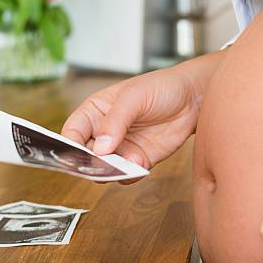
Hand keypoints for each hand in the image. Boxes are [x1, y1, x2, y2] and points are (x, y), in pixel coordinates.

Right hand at [61, 51, 224, 182]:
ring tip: (124, 164)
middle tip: (101, 164)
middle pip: (85, 156)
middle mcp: (104, 132)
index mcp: (95, 111)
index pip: (72, 132)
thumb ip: (116, 120)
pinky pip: (127, 174)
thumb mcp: (135, 97)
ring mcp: (122, 148)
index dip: (68, 145)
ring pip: (105, 169)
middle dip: (90, 163)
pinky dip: (130, 175)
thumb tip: (99, 147)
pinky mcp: (140, 159)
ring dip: (111, 171)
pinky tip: (140, 164)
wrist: (193, 98)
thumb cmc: (161, 87)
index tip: (73, 156)